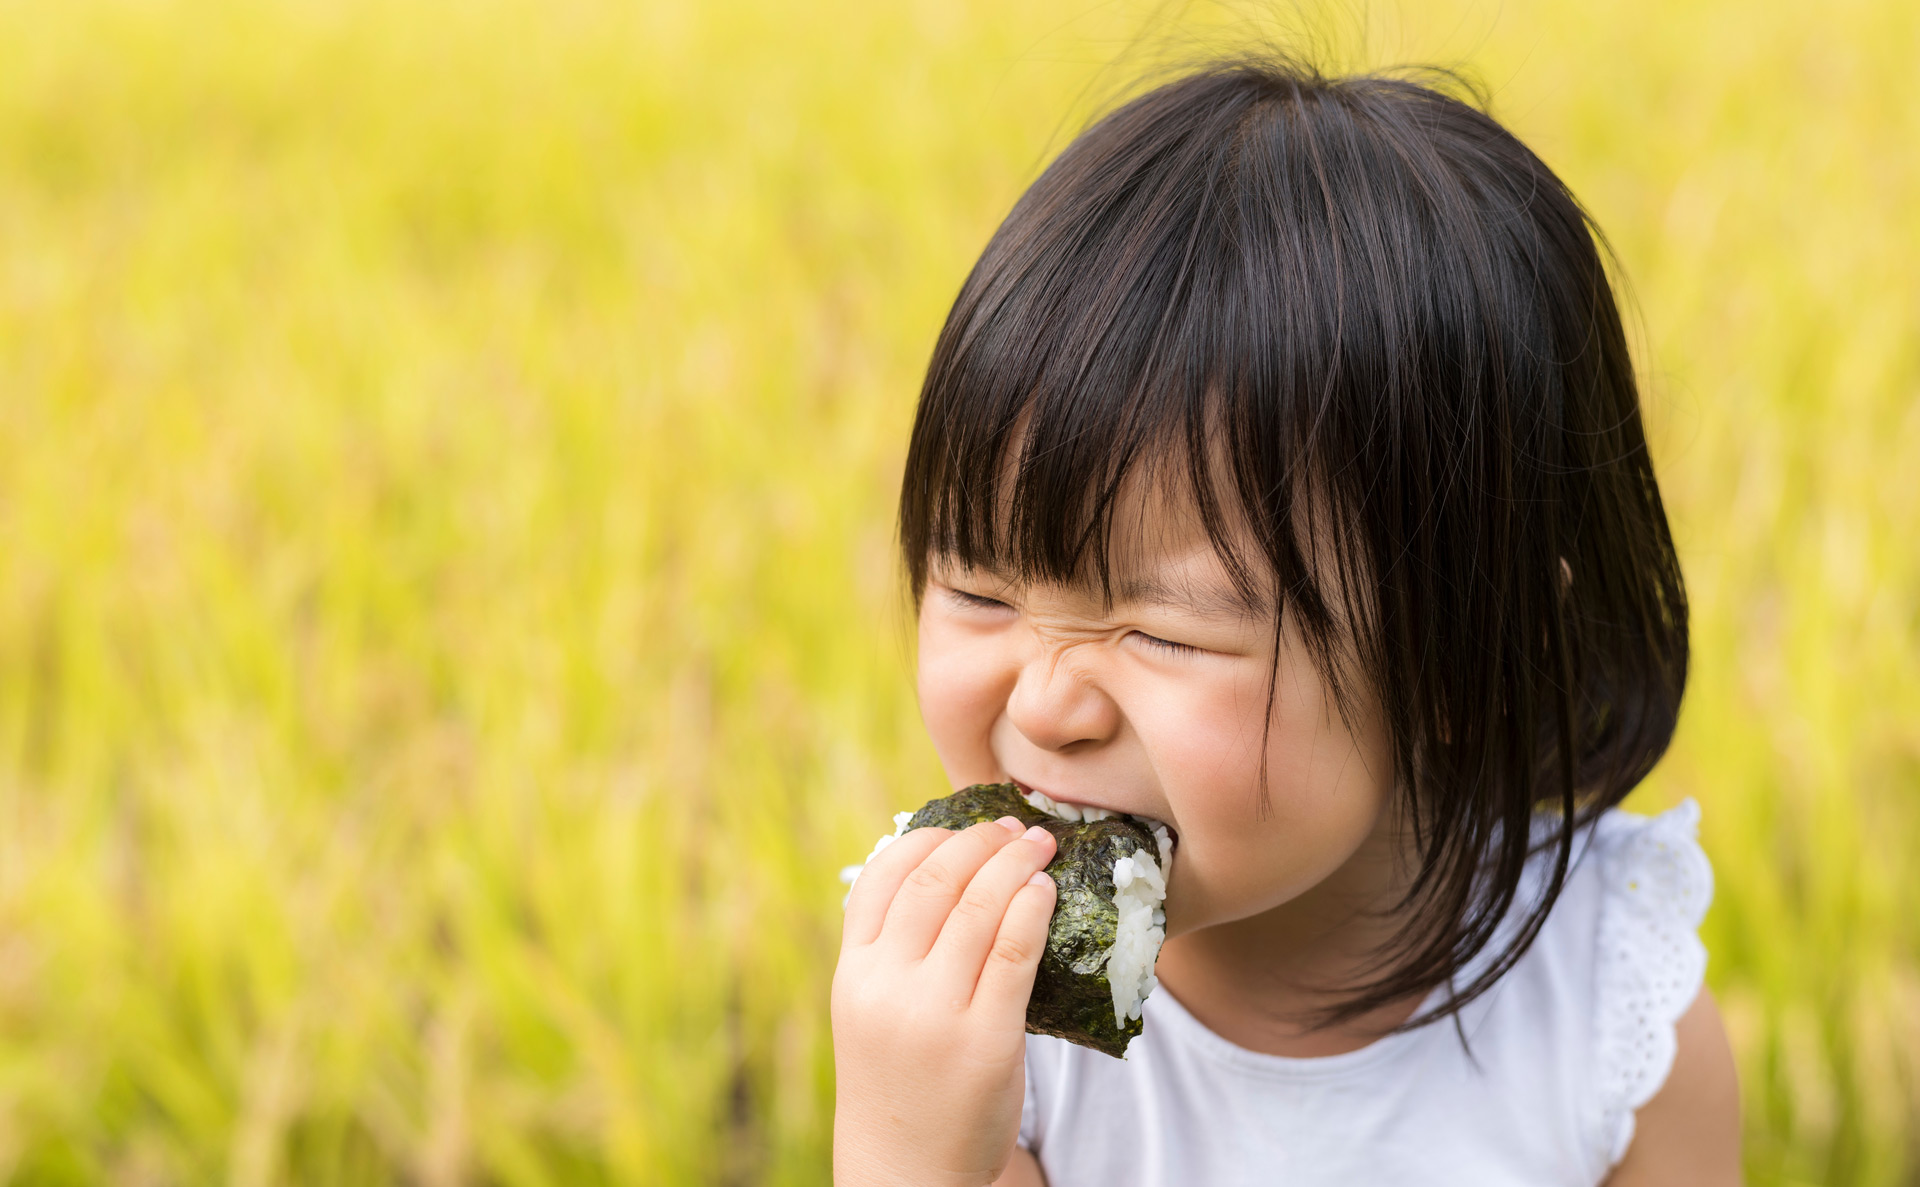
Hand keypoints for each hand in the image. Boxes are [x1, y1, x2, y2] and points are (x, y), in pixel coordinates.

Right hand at [832, 816, 1058, 1186]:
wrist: (907, 1174)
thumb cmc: (900, 1083)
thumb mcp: (872, 1011)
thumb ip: (895, 951)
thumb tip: (951, 872)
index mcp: (852, 974)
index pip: (880, 877)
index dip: (926, 837)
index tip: (962, 823)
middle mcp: (885, 986)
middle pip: (934, 881)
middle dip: (979, 841)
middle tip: (1014, 826)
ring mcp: (934, 1013)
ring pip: (979, 907)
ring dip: (1014, 863)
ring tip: (1039, 847)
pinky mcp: (986, 1038)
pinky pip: (1014, 950)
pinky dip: (1032, 908)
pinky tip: (1046, 892)